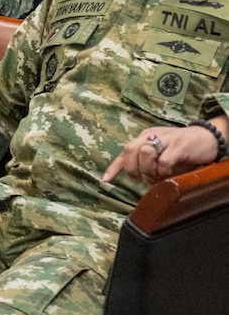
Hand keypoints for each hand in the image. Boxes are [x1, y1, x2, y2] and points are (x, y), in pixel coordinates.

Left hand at [102, 126, 220, 183]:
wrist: (208, 137)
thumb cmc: (183, 149)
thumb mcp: (162, 154)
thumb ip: (148, 162)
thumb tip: (137, 178)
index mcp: (145, 136)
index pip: (125, 150)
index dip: (114, 166)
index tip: (106, 180)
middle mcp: (152, 135)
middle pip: (130, 150)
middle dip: (131, 168)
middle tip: (139, 179)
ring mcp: (166, 139)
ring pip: (145, 154)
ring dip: (148, 170)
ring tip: (157, 176)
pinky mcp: (179, 145)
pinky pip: (164, 161)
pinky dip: (163, 172)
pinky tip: (169, 175)